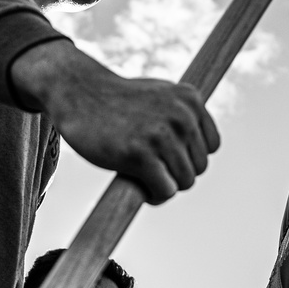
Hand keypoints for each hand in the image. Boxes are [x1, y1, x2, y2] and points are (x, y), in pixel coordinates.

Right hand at [11, 39, 219, 203]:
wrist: (77, 91)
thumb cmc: (118, 98)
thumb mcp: (160, 94)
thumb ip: (184, 113)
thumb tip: (206, 145)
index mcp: (190, 100)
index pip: (211, 146)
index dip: (189, 157)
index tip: (167, 157)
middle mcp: (181, 116)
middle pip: (198, 167)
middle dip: (176, 173)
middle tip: (151, 168)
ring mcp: (161, 135)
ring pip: (184, 182)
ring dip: (165, 187)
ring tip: (145, 178)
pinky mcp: (140, 155)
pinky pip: (165, 191)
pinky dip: (155, 196)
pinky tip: (140, 186)